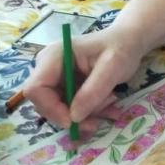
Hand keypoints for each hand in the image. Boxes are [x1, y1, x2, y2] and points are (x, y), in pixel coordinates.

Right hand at [23, 25, 144, 134]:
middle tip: (95, 123)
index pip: (36, 88)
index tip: (73, 121)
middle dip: (70, 116)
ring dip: (85, 115)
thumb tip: (74, 117)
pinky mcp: (66, 87)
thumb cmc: (120, 48)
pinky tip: (109, 108)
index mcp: (53, 56)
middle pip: (45, 102)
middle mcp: (49, 68)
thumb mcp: (112, 68)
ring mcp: (57, 78)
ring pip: (60, 109)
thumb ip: (93, 92)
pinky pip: (71, 108)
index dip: (51, 108)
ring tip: (110, 105)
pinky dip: (90, 112)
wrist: (129, 41)